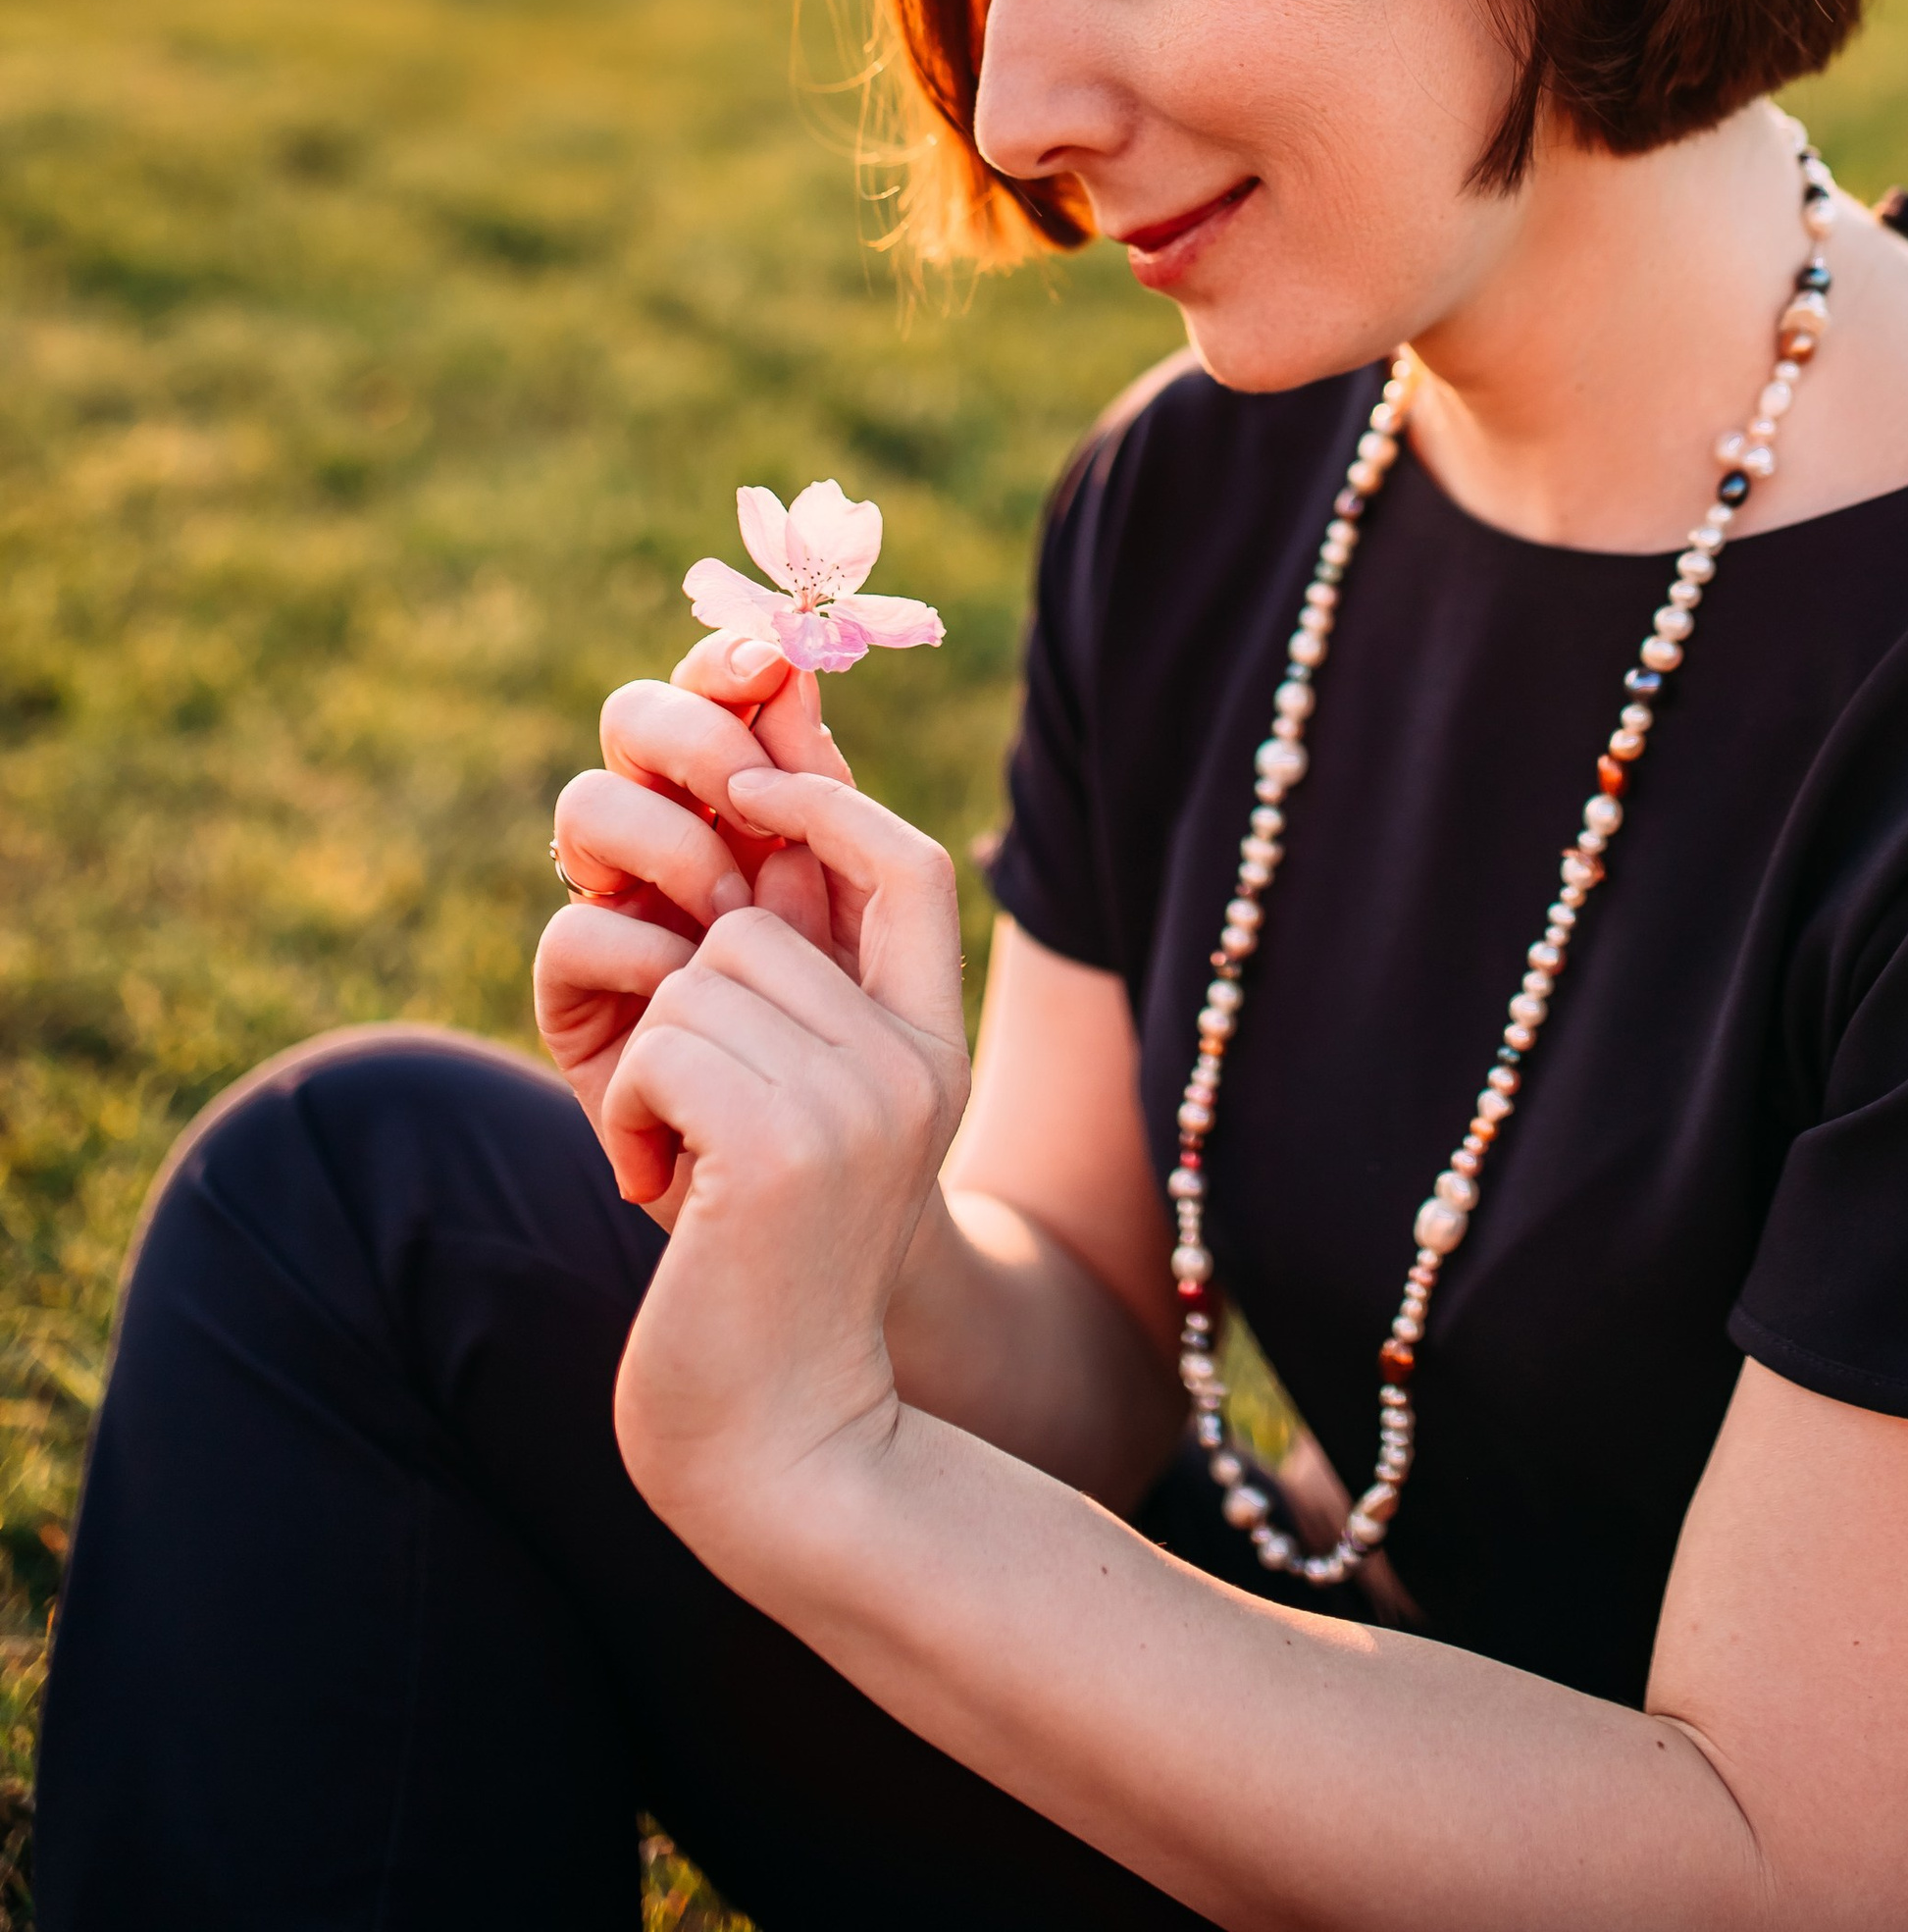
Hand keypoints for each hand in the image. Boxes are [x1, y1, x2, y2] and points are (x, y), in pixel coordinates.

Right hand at [532, 630, 850, 1206]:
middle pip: (635, 715)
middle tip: (754, 803)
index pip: (718, 689)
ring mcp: (615, 909)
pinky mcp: (576, 997)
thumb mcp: (875, 937)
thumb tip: (798, 682)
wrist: (814, 1209)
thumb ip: (842, 821)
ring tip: (734, 927)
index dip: (729, 659)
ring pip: (591, 805)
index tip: (772, 661)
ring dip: (679, 853)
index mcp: (750, 803)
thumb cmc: (853, 1067)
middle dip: (699, 739)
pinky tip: (695, 1018)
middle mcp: (671, 838)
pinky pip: (578, 933)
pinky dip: (650, 967)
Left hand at [602, 768, 970, 1553]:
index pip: (912, 861)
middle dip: (688, 1007)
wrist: (780, 1448)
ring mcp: (853, 1101)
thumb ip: (806, 1003)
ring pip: (697, 981)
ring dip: (653, 1067)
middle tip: (692, 1120)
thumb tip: (750, 851)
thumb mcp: (816, 1127)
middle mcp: (910, 1064)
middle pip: (758, 926)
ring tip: (680, 1163)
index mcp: (933, 1051)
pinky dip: (630, 1111)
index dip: (826, 804)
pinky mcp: (778, 1145)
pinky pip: (662, 1043)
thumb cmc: (768, 1285)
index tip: (748, 804)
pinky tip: (657, 1187)